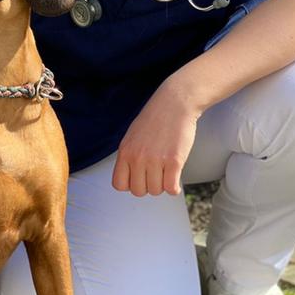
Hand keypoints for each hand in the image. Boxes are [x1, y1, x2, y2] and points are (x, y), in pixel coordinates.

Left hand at [112, 78, 200, 196]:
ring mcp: (155, 160)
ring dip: (163, 184)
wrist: (175, 103)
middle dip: (148, 185)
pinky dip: (174, 188)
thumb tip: (130, 179)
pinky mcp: (174, 161)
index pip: (119, 185)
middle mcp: (138, 157)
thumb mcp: (132, 136)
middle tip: (156, 173)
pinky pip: (171, 189)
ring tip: (166, 170)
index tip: (139, 177)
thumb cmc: (156, 118)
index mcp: (125, 151)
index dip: (130, 183)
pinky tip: (176, 179)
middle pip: (139, 191)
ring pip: (156, 191)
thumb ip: (129, 156)